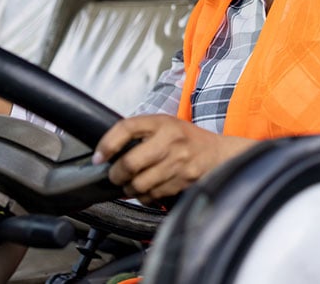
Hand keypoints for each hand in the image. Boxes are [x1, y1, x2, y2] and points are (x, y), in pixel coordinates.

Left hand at [92, 114, 255, 202]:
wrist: (220, 154)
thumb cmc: (187, 139)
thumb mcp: (165, 125)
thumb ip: (140, 133)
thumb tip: (107, 153)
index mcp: (163, 122)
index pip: (127, 128)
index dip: (107, 144)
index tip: (99, 157)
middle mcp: (171, 140)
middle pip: (130, 163)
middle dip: (116, 174)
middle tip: (115, 175)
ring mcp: (179, 162)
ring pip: (140, 184)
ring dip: (130, 188)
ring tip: (132, 183)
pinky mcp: (183, 181)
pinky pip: (153, 195)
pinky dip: (146, 196)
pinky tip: (149, 188)